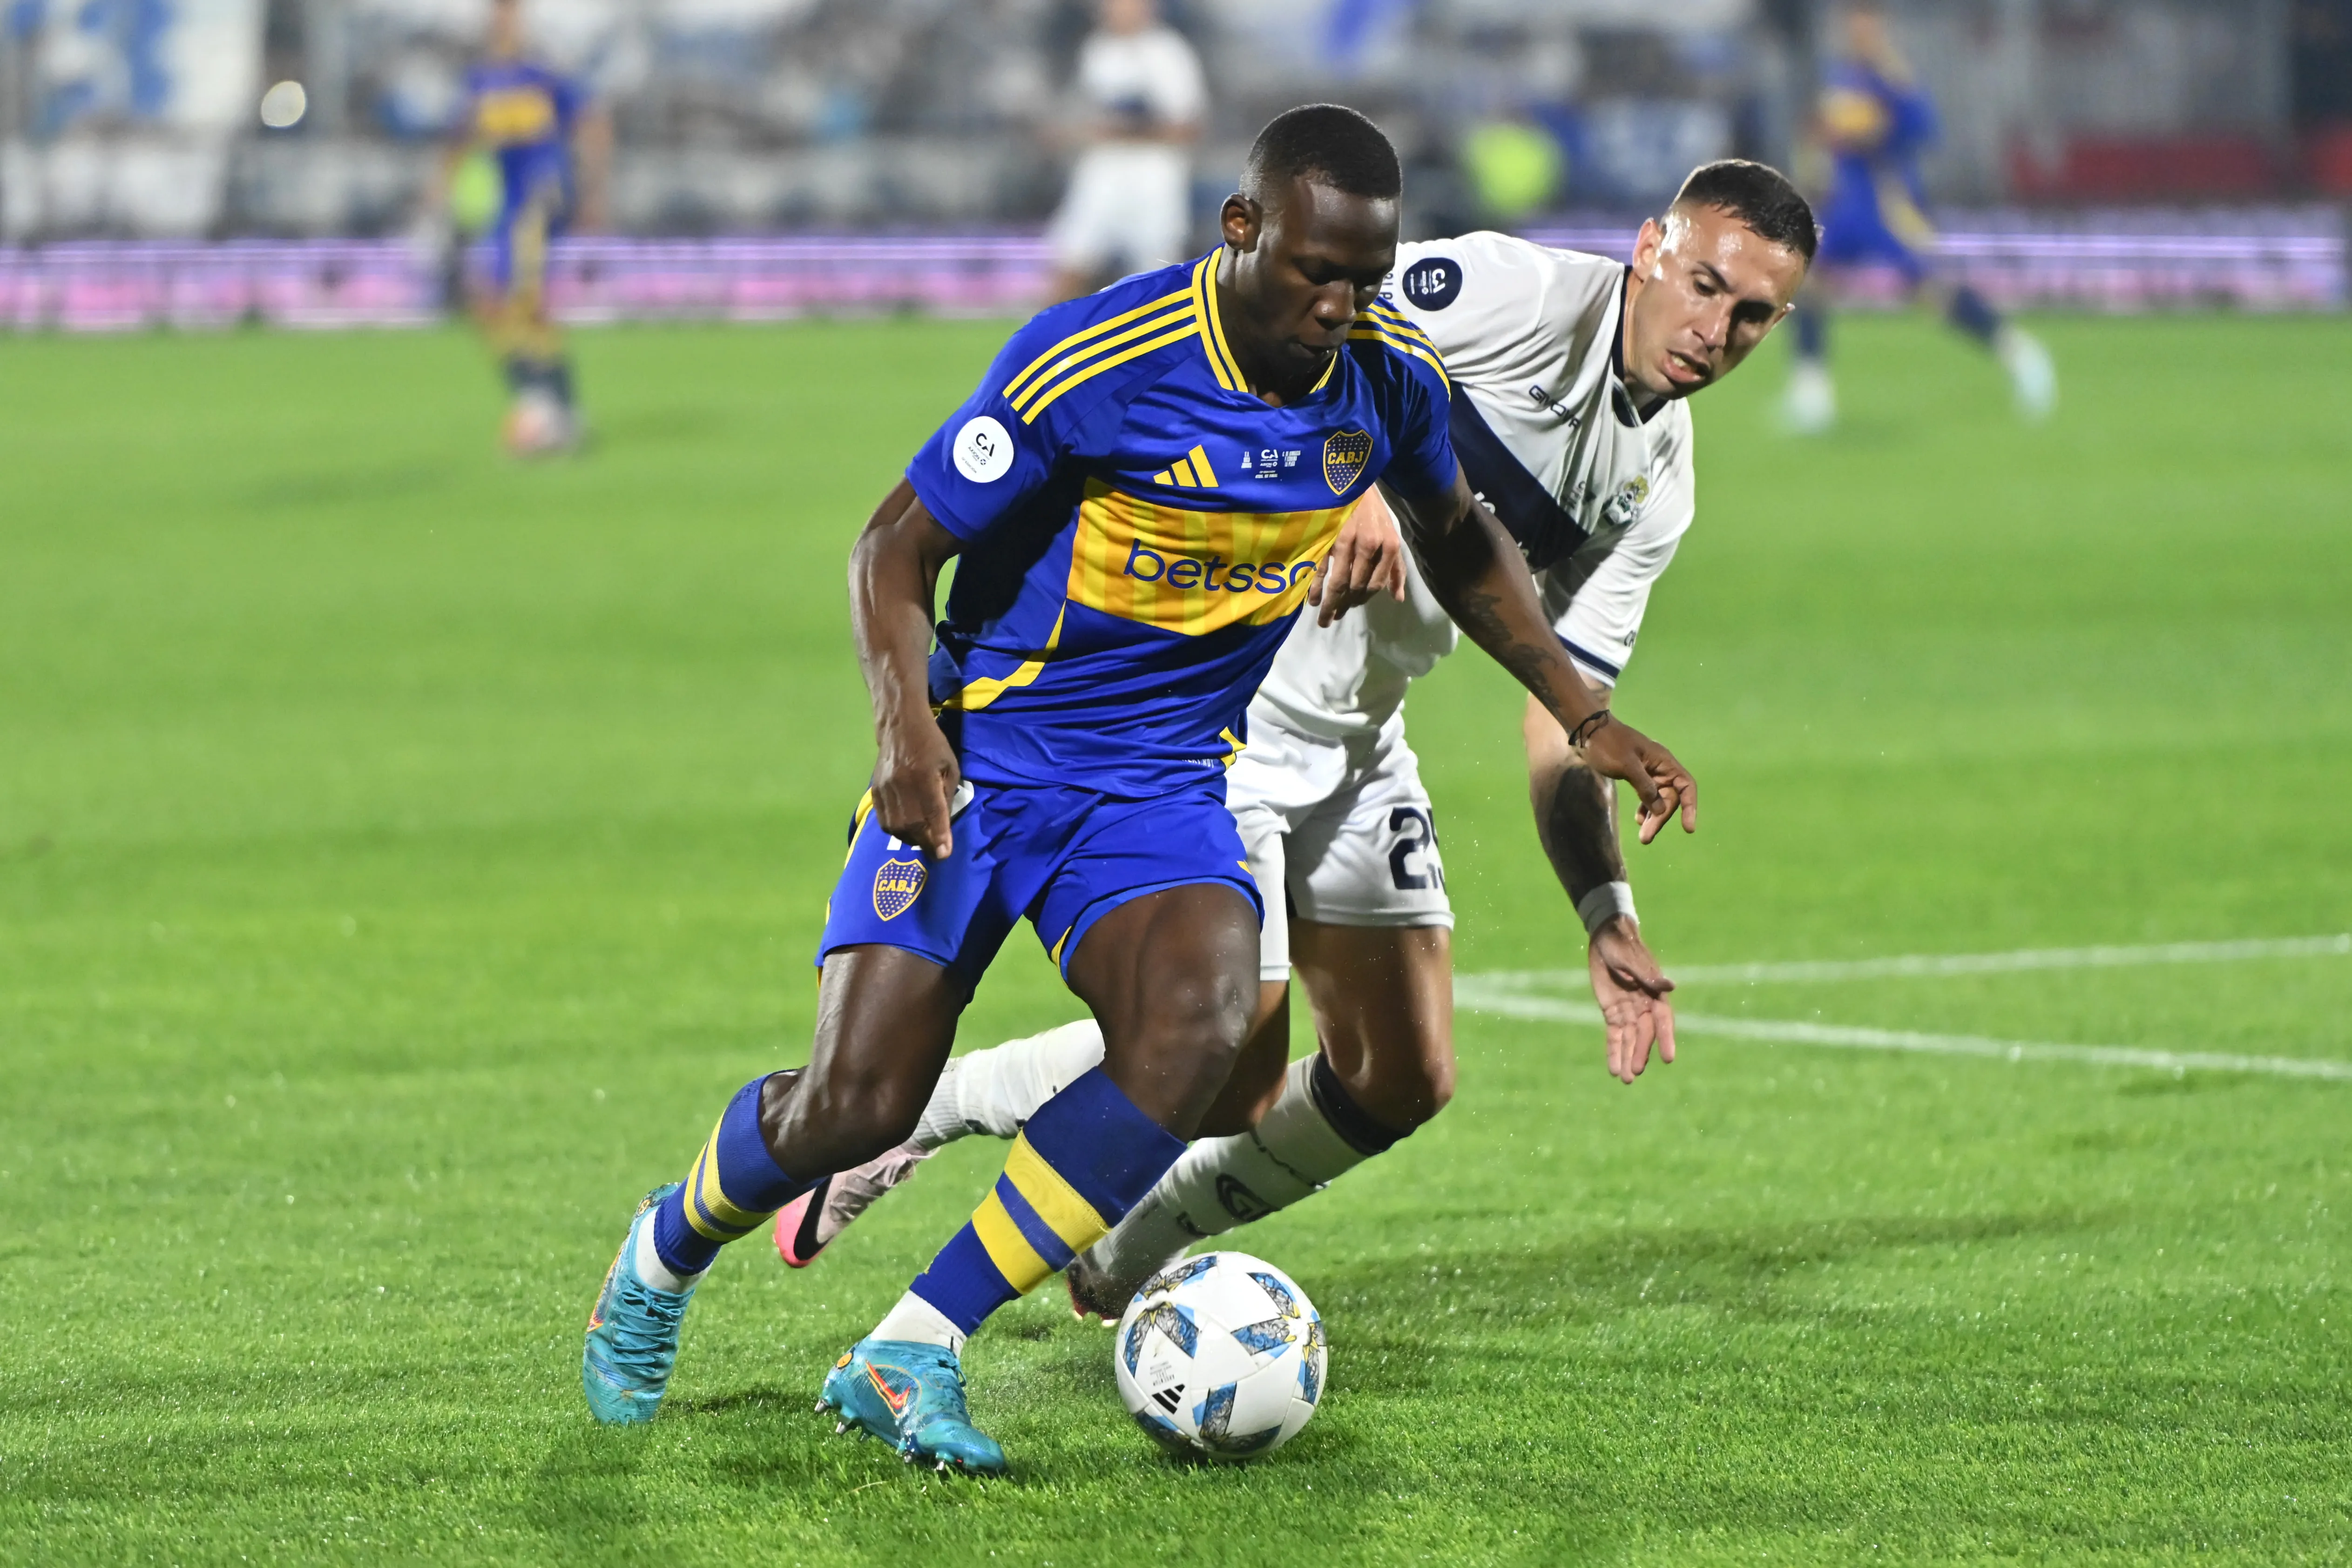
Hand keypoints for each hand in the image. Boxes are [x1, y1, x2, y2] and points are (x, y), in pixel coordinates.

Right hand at [872, 712, 961, 857]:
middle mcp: (901, 783)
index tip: (944, 854)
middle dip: (926, 842)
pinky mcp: (874, 791)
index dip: (939, 835)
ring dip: (910, 839)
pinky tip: (906, 831)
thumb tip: (944, 825)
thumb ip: (947, 794)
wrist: (900, 726)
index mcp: (923, 775)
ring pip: (895, 826)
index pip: (932, 812)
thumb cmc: (932, 745)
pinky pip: (883, 820)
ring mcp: (884, 788)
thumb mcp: (949, 766)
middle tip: (937, 851)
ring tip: (923, 840)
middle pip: (912, 824)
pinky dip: (896, 830)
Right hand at [1308, 489, 1407, 626]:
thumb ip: (1396, 568)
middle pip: (1356, 586)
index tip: (1353, 605)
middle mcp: (1368, 545)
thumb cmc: (1373, 511)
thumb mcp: (1391, 536)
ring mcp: (1346, 542)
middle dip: (1345, 606)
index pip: (1375, 584)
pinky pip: (1321, 569)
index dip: (1364, 598)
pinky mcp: (1327, 537)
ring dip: (1330, 604)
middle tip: (1334, 619)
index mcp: (1387, 546)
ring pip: (1338, 582)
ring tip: (1324, 618)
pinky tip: (1312, 600)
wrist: (1352, 479)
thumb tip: (1397, 598)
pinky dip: (1316, 587)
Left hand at [1576, 714, 1697, 843]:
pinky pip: (1647, 796)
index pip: (1686, 786)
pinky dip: (1644, 808)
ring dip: (1652, 817)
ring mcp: (1648, 772)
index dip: (1690, 807)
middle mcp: (1660, 767)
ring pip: (1658, 799)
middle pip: (1670, 797)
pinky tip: (1638, 820)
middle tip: (1646, 838)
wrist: (1588, 730)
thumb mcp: (1627, 766)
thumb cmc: (1607, 744)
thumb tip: (1661, 810)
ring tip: (1644, 837)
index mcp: (1663, 761)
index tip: (1688, 828)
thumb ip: (1645, 787)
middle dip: (1661, 818)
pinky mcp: (1636, 776)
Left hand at [1589, 916, 1675, 1082]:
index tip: (1668, 1059)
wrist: (1606, 938)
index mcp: (1655, 993)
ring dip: (1627, 1058)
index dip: (1665, 1039)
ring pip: (1629, 1039)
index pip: (1662, 1020)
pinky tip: (1613, 1068)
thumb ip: (1647, 975)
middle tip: (1635, 1072)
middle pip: (1644, 1034)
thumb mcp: (1631, 958)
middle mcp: (1644, 1005)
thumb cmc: (1622, 945)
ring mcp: (1629, 1011)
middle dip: (1640, 1053)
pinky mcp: (1613, 1012)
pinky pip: (1614, 1035)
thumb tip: (1670, 987)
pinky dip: (1613, 1051)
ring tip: (1625, 1079)